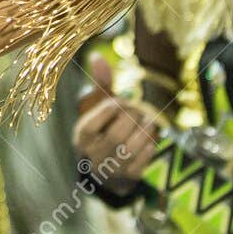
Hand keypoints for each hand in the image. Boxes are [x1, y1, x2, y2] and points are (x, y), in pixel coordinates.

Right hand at [73, 53, 158, 194]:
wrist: (101, 171)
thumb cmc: (100, 131)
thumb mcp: (95, 108)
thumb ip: (100, 84)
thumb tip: (98, 55)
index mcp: (82, 134)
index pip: (104, 113)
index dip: (119, 103)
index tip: (123, 101)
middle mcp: (93, 154)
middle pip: (118, 133)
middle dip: (134, 118)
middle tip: (139, 110)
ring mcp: (110, 168)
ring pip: (132, 147)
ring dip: (145, 130)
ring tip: (148, 120)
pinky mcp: (128, 178)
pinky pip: (143, 160)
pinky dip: (150, 145)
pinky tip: (149, 137)